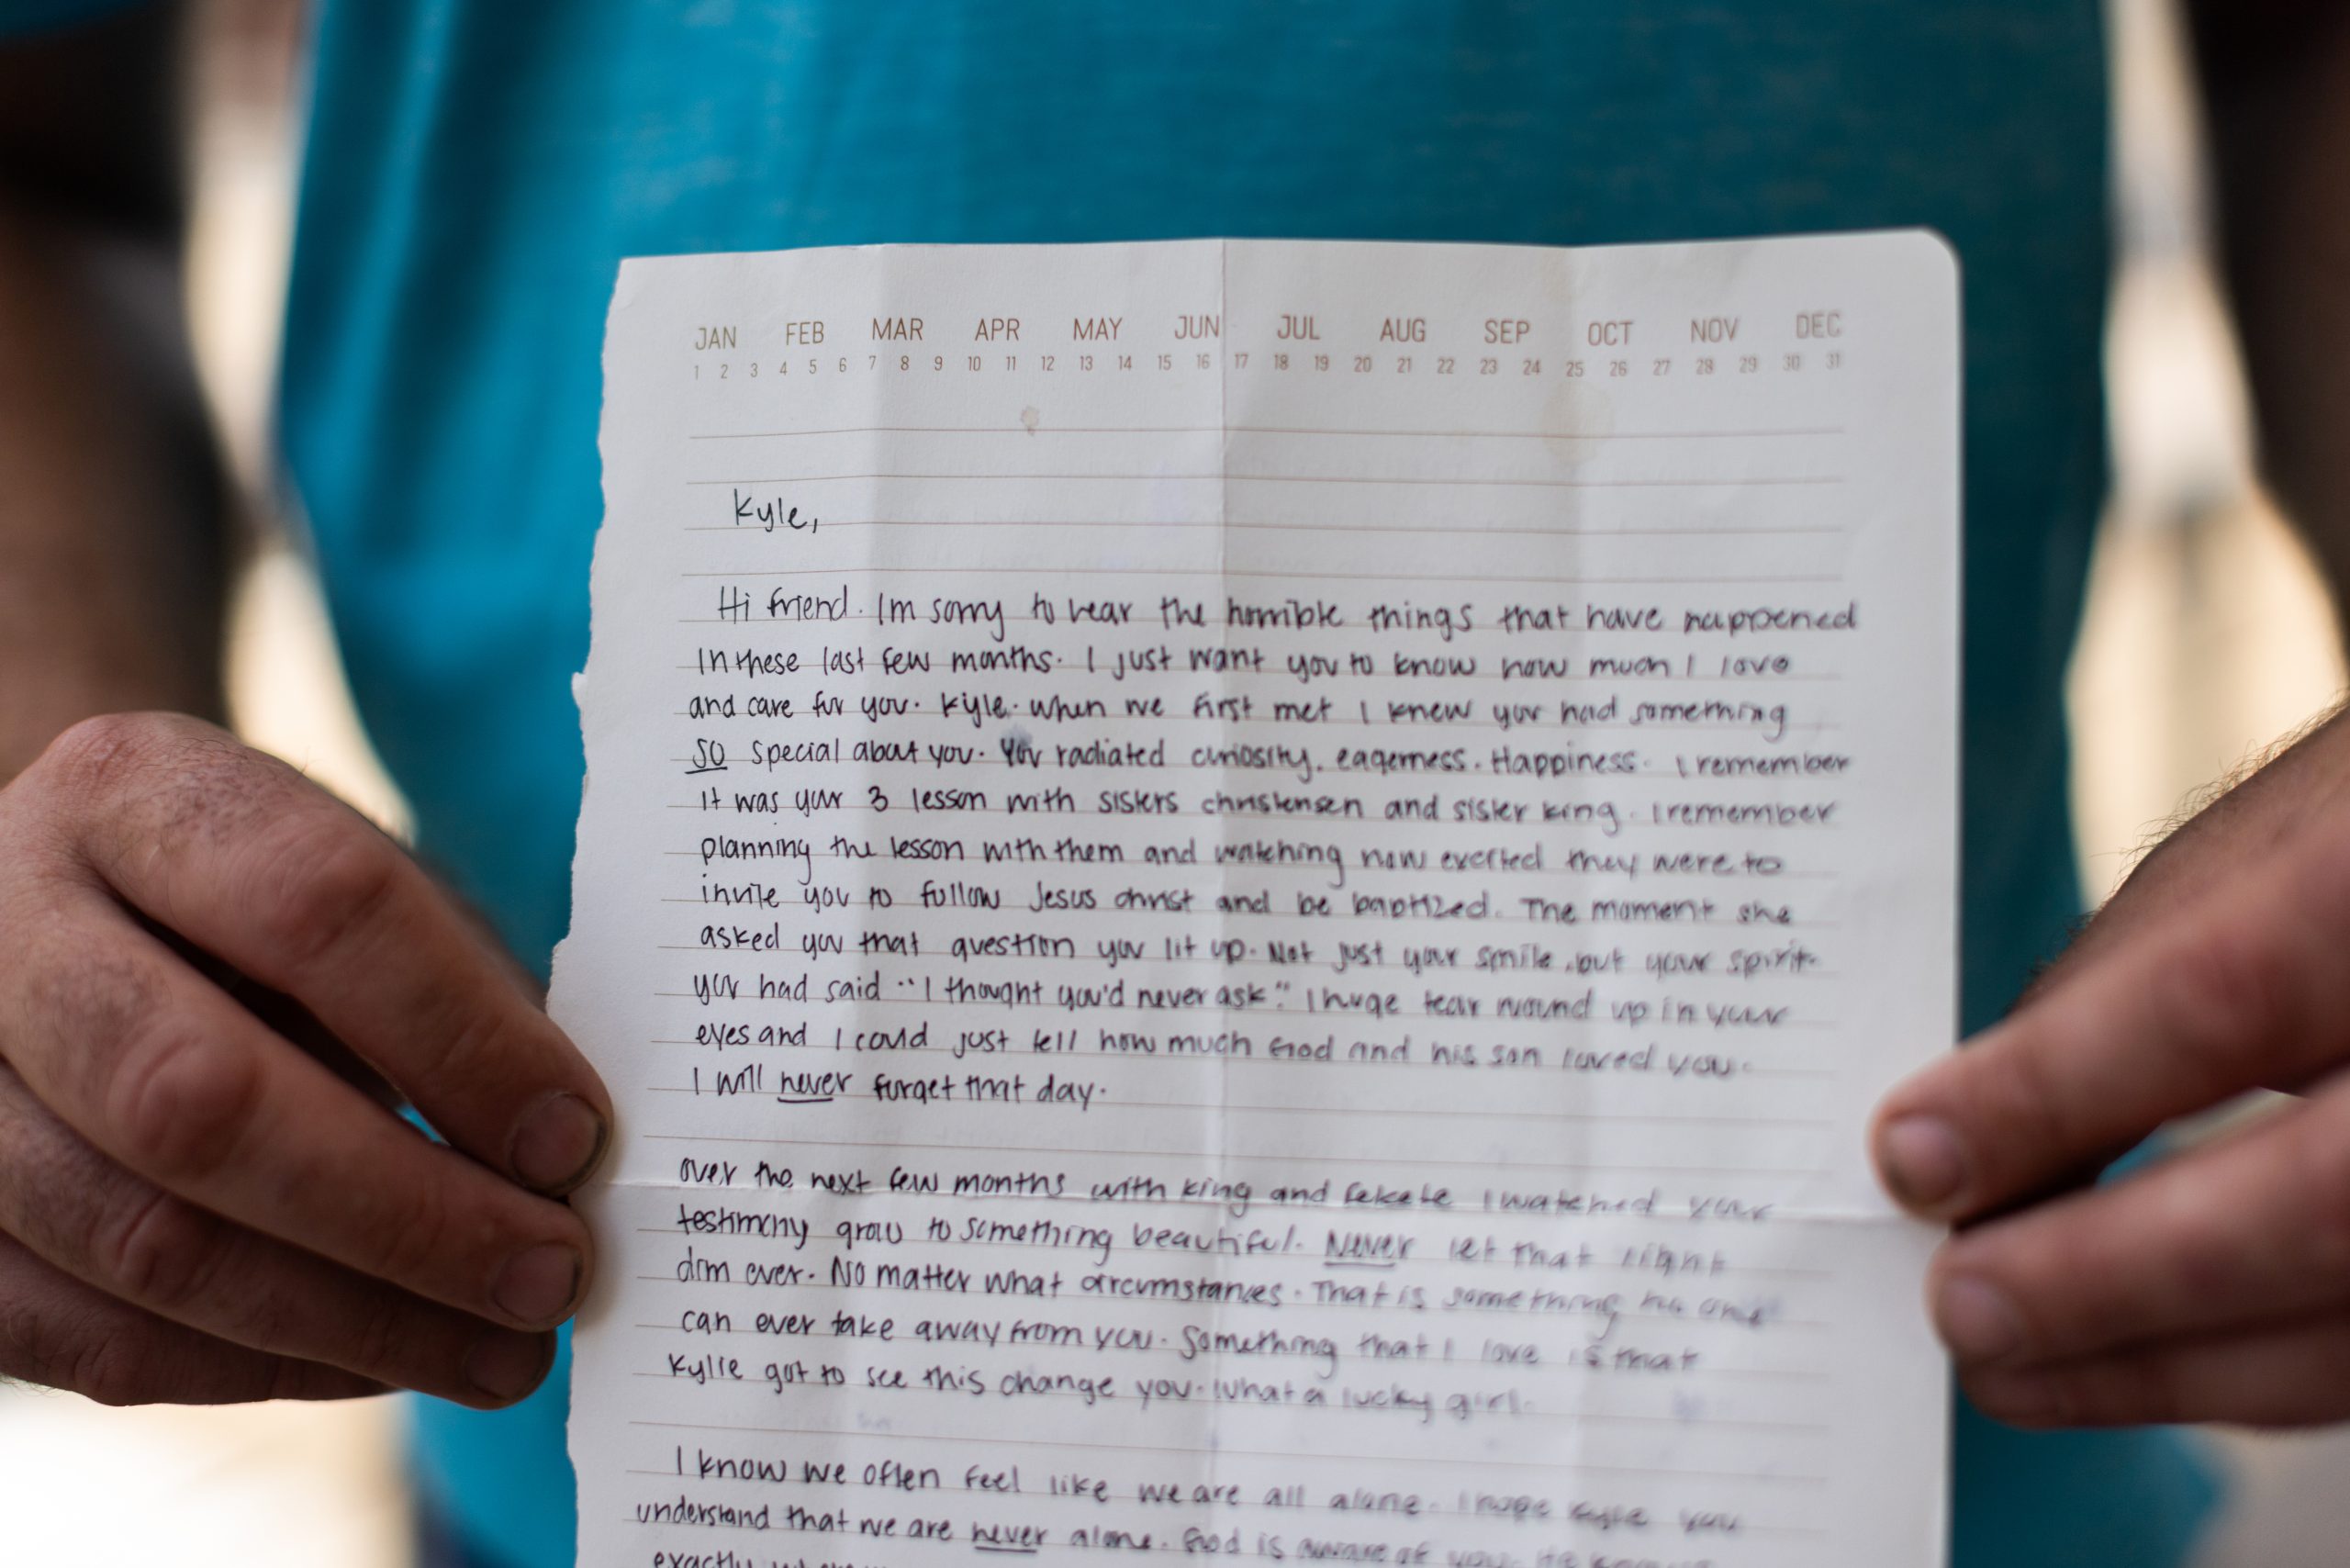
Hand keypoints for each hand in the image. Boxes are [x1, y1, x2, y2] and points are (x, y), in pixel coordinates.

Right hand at [0, 713, 611, 1407]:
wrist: (66, 914)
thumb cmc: (260, 905)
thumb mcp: (355, 880)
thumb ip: (454, 992)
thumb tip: (560, 1162)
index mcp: (130, 791)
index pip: (313, 908)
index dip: (459, 1039)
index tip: (573, 1140)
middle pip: (197, 1099)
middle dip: (405, 1213)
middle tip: (551, 1275)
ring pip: (138, 1242)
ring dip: (351, 1321)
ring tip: (503, 1350)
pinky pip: (85, 1338)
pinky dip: (254, 1368)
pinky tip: (379, 1360)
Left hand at [1872, 707, 2349, 1427]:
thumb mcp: (2264, 858)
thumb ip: (2129, 982)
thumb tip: (1962, 1130)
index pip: (2219, 995)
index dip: (2053, 1091)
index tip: (1912, 1155)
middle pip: (2318, 1199)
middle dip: (2110, 1272)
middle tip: (1958, 1301)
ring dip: (2166, 1362)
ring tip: (2006, 1360)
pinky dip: (2244, 1369)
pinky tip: (2127, 1363)